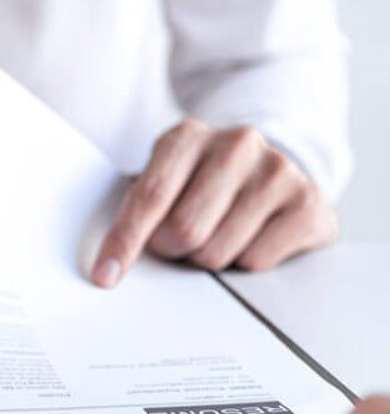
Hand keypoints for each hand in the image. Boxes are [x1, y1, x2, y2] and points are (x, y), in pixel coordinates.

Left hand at [92, 119, 337, 286]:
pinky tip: (250, 239)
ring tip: (218, 235)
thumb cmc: (201, 188)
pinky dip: (244, 264)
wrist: (270, 176)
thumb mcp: (165, 186)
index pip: (149, 196)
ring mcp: (277, 170)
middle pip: (184, 230)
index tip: (105, 276)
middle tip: (180, 244)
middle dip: (173, 250)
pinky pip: (256, 261)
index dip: (125, 240)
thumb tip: (109, 267)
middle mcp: (235, 143)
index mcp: (186, 137)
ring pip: (218, 251)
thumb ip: (138, 212)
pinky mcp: (308, 203)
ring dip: (209, 259)